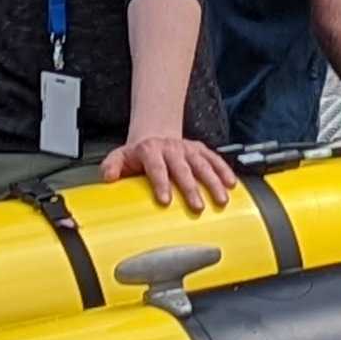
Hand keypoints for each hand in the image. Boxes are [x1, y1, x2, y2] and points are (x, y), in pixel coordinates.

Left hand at [108, 133, 242, 210]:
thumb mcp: (120, 155)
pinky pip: (214, 159)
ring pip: (203, 164)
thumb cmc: (139, 152)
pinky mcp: (200, 150)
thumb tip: (108, 177)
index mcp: (150, 150)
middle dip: (191, 188)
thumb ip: (112, 166)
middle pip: (183, 169)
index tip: (165, 200)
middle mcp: (171, 148)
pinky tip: (231, 183)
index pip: (157, 167)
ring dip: (213, 182)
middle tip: (197, 206)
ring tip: (221, 199)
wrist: (156, 133)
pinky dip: (224, 170)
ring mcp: (188, 149)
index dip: (161, 183)